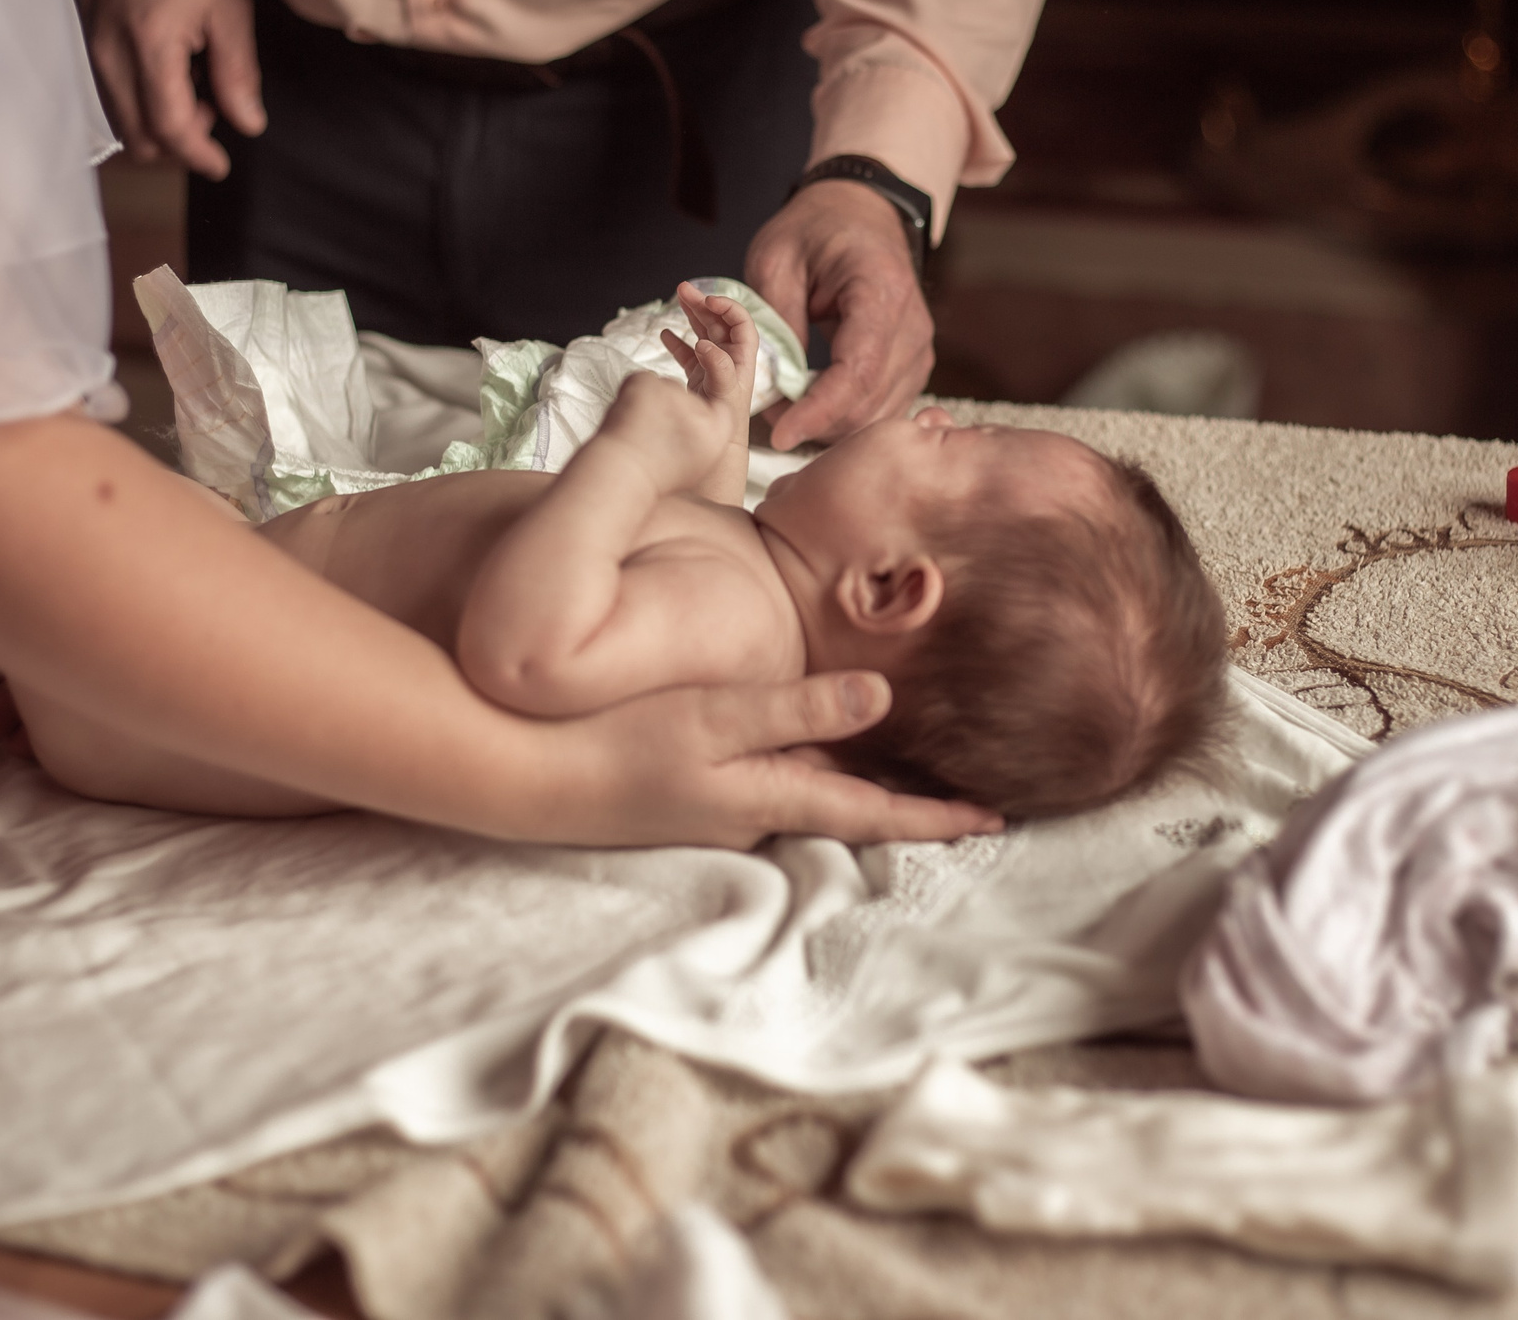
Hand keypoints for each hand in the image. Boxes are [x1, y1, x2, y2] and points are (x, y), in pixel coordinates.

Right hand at [69, 0, 265, 177]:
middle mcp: (111, 59)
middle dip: (179, 144)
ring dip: (159, 126)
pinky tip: (165, 77)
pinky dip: (140, 106)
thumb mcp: (228, 9)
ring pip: (123, 125)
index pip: (170, 127)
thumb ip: (238, 72)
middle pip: (140, 140)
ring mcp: (92, 57)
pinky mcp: (86, 52)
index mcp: (151, 48)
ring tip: (192, 90)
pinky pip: (111, 100)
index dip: (199, 155)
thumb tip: (249, 122)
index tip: (221, 164)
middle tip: (213, 112)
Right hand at [561, 671, 1002, 848]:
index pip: (871, 812)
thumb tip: (883, 697)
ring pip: (809, 797)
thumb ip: (798, 707)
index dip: (934, 817)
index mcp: (767, 796)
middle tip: (971, 803)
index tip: (994, 821)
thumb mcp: (713, 718)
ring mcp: (718, 808)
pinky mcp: (688, 793)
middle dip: (908, 806)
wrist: (523, 777)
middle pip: (848, 809)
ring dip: (861, 792)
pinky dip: (809, 771)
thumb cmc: (615, 744)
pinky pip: (771, 782)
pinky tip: (808, 751)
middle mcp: (751, 812)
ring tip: (910, 778)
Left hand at [596, 371, 736, 497]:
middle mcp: (702, 407)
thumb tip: (702, 419)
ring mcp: (675, 391)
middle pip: (689, 398)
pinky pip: (645, 380)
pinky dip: (636, 393)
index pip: (718, 410)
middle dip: (674, 411)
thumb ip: (708, 438)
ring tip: (641, 431)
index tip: (681, 433)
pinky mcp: (649, 382)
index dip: (697, 420)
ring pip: (666, 388)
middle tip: (656, 436)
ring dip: (654, 402)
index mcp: (718, 429)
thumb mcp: (699, 466)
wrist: (623, 472)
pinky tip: (631, 416)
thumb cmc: (656, 475)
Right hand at [659, 281, 758, 416]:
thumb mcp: (724, 393)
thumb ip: (718, 367)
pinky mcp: (699, 377)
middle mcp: (730, 360)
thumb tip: (704, 344)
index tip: (707, 300)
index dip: (726, 307)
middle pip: (719, 322)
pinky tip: (665, 333)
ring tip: (677, 297)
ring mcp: (713, 367)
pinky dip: (677, 342)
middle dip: (702, 303)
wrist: (716, 449)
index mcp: (742, 359)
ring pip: (703, 332)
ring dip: (690, 314)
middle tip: (683, 289)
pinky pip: (688, 353)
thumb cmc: (724, 423)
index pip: (740, 322)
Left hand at [745, 181, 933, 450]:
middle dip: (818, 423)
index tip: (781, 433)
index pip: (857, 370)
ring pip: (878, 413)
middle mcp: (912, 327)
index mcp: (881, 291)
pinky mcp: (913, 364)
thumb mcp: (776, 258)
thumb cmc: (816, 230)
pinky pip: (883, 407)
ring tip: (787, 408)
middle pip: (870, 401)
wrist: (861, 212)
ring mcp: (919, 349)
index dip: (819, 410)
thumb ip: (776, 319)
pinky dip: (846, 417)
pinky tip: (813, 406)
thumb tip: (776, 381)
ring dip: (831, 425)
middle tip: (769, 415)